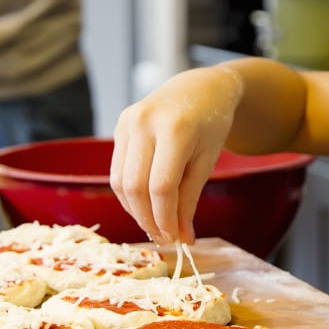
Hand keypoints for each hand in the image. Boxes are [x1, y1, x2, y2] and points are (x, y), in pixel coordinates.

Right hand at [109, 65, 244, 245]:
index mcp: (175, 129)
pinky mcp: (120, 125)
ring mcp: (128, 121)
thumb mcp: (207, 162)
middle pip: (135, 186)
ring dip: (134, 210)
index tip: (174, 239)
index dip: (165, 218)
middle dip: (147, 219)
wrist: (201, 88)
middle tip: (163, 238)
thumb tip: (181, 239)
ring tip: (154, 224)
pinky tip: (144, 204)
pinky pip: (117, 169)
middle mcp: (145, 122)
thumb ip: (190, 200)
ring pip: (119, 181)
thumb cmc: (211, 125)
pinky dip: (128, 193)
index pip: (161, 186)